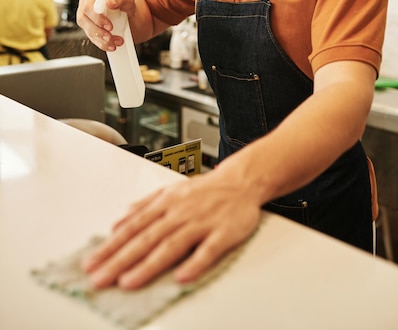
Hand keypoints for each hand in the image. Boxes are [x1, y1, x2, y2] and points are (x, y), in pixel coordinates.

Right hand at [76, 0, 135, 50]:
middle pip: (83, 20)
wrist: (129, 14)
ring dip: (101, 40)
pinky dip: (102, 44)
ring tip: (115, 42)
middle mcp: (86, 5)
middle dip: (98, 31)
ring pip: (87, 31)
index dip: (97, 18)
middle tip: (110, 37)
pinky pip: (92, 38)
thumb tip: (110, 1)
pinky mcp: (90, 29)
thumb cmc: (125, 3)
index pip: (88, 6)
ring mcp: (87, 18)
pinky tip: (111, 46)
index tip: (109, 26)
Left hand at [82, 168, 261, 289]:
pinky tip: (181, 277)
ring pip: (172, 245)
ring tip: (128, 282)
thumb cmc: (204, 190)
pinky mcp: (223, 232)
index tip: (92, 263)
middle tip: (100, 279)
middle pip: (146, 238)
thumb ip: (144, 205)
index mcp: (166, 203)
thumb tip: (118, 220)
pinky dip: (195, 263)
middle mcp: (180, 212)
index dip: (111, 246)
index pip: (133, 227)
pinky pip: (208, 250)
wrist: (240, 181)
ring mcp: (201, 222)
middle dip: (120, 260)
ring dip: (149, 264)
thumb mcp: (170, 190)